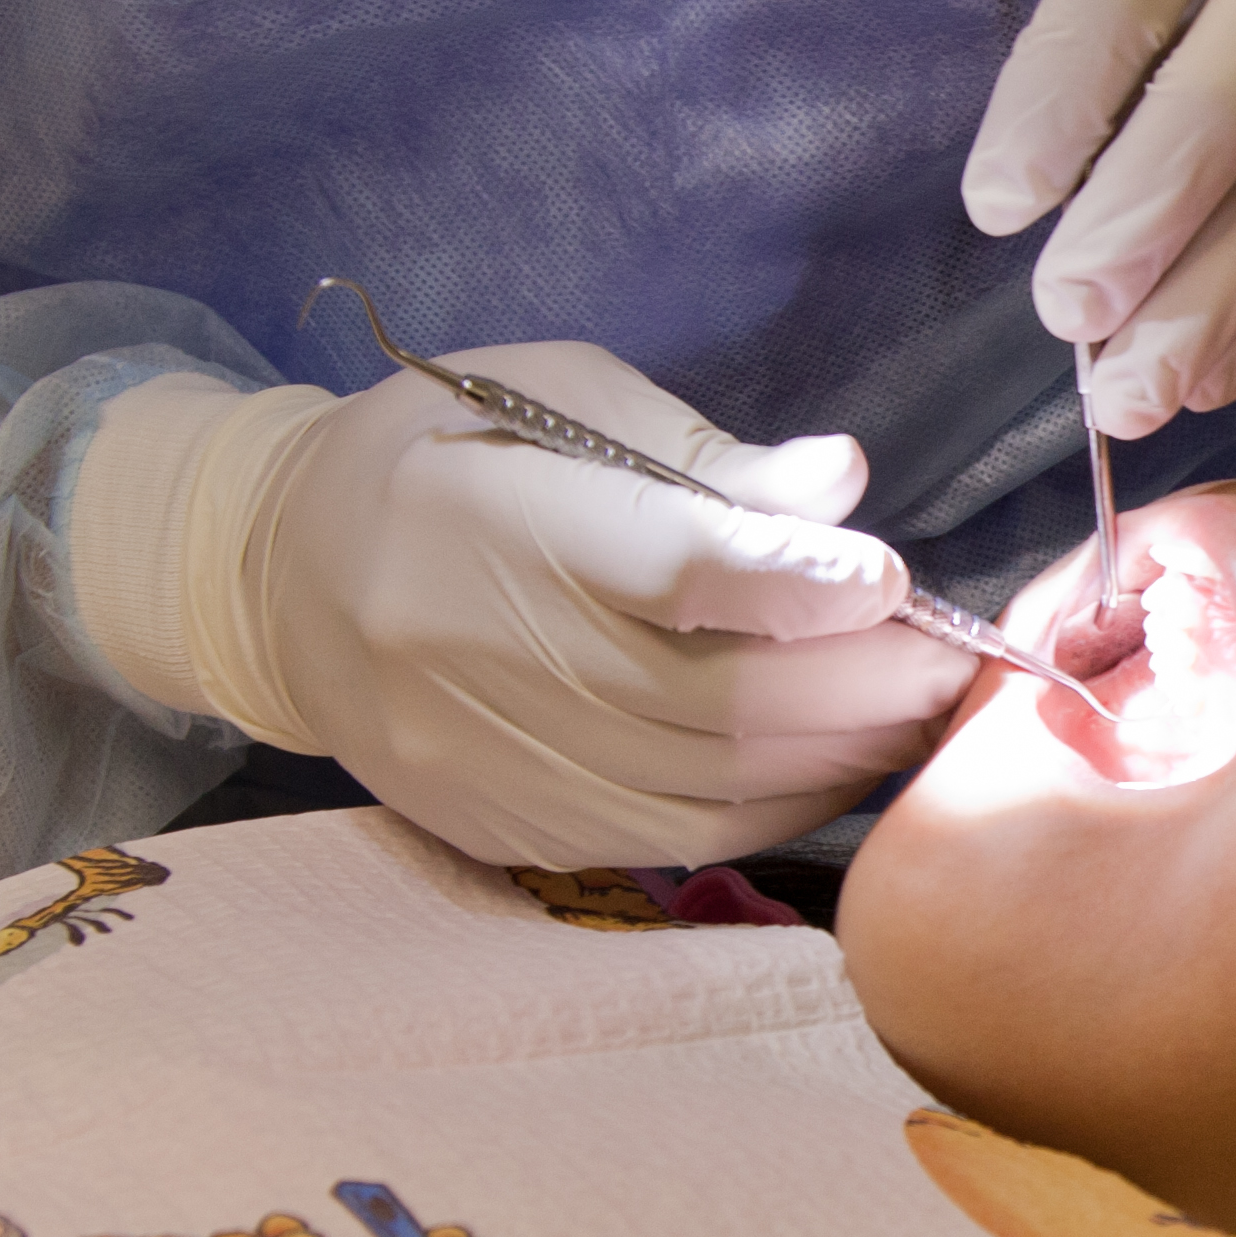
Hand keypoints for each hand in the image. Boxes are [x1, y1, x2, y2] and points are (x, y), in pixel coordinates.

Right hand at [88, 346, 962, 869]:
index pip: (664, 570)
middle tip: (952, 659)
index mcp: (487, 517)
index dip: (793, 581)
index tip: (891, 579)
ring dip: (838, 759)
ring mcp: (482, 763)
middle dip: (859, 688)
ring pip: (707, 790)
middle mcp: (472, 656)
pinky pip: (671, 837)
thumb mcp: (558, 399)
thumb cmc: (447, 459)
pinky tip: (832, 765)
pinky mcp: (500, 831)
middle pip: (712, 703)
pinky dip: (775, 806)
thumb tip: (842, 487)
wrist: (283, 579)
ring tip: (914, 712)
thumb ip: (705, 460)